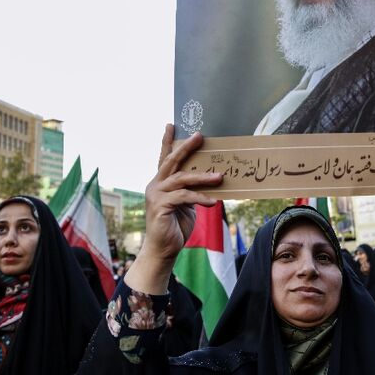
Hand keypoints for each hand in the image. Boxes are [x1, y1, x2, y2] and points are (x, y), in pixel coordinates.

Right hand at [142, 125, 221, 261]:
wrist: (163, 250)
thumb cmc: (175, 227)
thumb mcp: (186, 205)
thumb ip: (191, 190)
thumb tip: (210, 179)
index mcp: (160, 182)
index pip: (164, 158)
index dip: (167, 141)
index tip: (170, 124)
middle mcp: (155, 185)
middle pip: (172, 161)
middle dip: (186, 147)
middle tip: (199, 136)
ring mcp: (156, 195)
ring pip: (181, 179)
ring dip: (203, 177)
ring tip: (220, 176)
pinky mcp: (160, 206)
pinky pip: (184, 197)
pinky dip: (200, 198)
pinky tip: (213, 201)